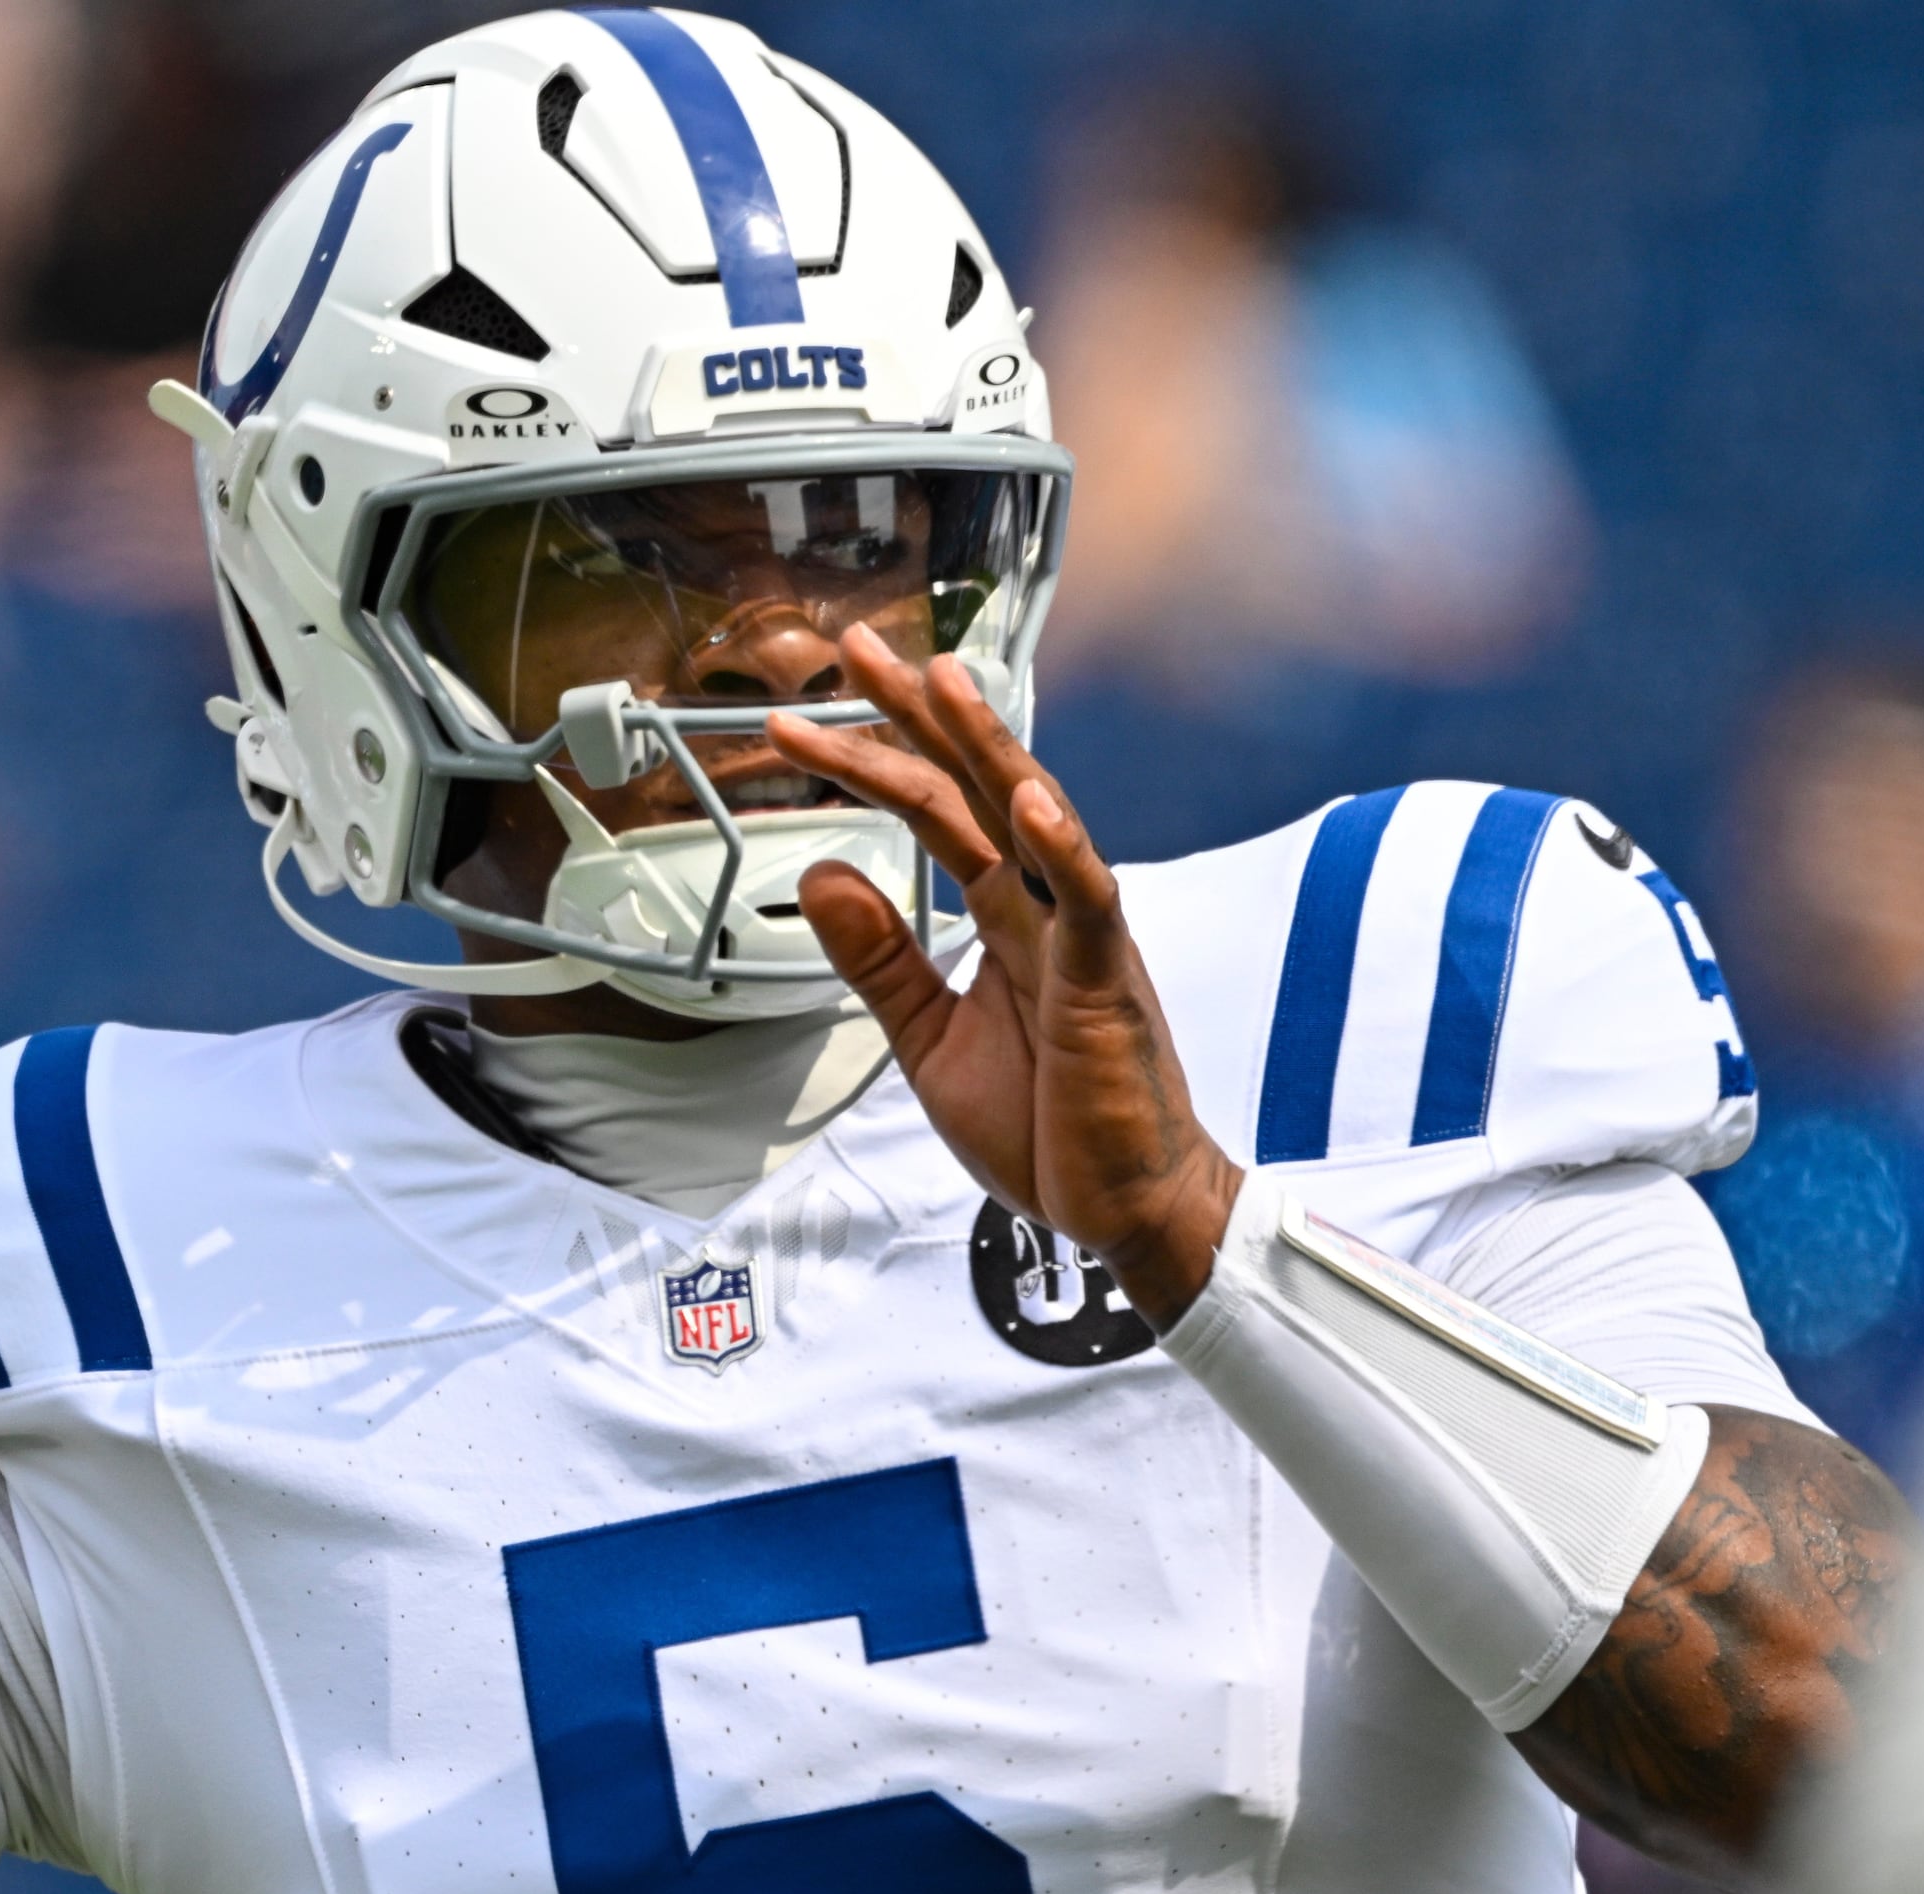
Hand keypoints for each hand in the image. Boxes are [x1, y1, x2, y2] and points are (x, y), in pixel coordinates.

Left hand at [769, 625, 1242, 1321]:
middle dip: (917, 717)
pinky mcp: (1109, 986)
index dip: (869, 761)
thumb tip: (823, 874)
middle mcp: (1043, 909)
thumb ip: (880, 956)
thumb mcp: (929, 1037)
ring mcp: (1081, 940)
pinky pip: (1091, 903)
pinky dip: (1062, 848)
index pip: (931, 814)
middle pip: (975, 789)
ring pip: (1036, 820)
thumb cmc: (1050, 1128)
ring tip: (941, 681)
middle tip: (856, 650)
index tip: (802, 723)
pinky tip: (1029, 801)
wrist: (1122, 1212)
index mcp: (1005, 916)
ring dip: (988, 749)